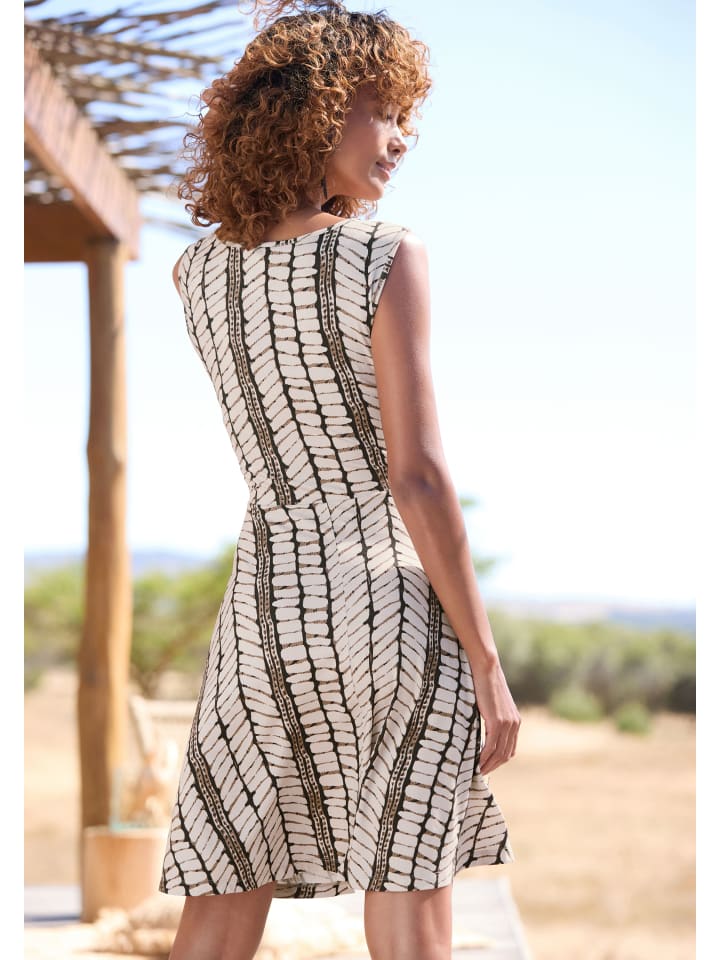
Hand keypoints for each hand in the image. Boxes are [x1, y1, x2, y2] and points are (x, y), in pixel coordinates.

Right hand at [470, 655, 520, 774]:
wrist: (486, 669)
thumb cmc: (485, 683)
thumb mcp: (492, 704)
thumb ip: (492, 717)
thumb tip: (483, 727)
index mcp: (515, 721)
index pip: (510, 749)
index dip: (499, 760)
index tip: (487, 765)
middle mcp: (514, 724)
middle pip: (505, 754)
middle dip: (493, 766)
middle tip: (480, 773)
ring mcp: (507, 724)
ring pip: (499, 753)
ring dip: (488, 764)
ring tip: (477, 770)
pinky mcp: (497, 722)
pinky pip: (491, 746)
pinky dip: (484, 757)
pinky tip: (476, 761)